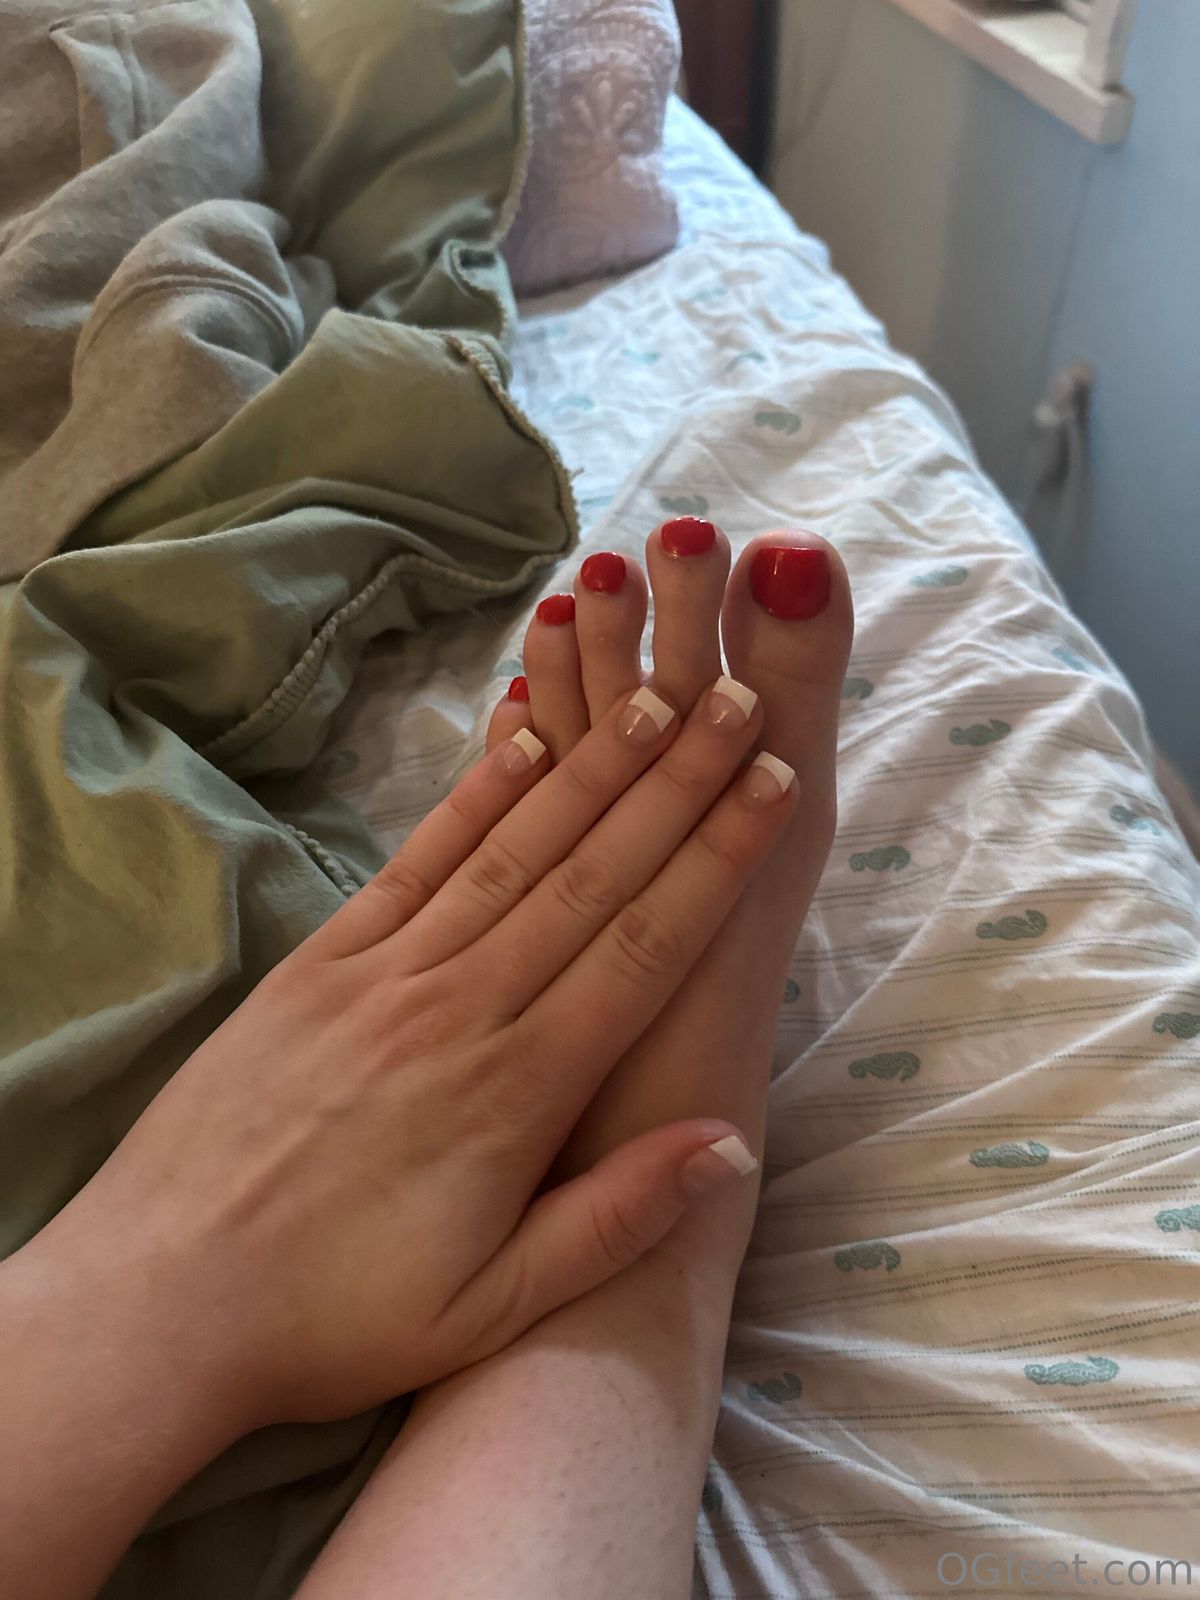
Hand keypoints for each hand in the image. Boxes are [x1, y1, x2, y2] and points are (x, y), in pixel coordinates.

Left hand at [26, 679, 794, 1436]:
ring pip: (512, 850)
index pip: (643, 947)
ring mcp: (384, 973)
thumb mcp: (488, 1310)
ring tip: (655, 697)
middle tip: (740, 699)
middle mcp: (459, 1007)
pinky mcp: (320, 962)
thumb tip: (730, 1140)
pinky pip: (415, 860)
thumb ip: (614, 1221)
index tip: (773, 787)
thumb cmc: (331, 1318)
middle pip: (591, 874)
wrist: (159, 1299)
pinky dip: (473, 794)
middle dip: (676, 783)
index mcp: (517, 1090)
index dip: (716, 860)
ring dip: (590, 768)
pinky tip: (518, 736)